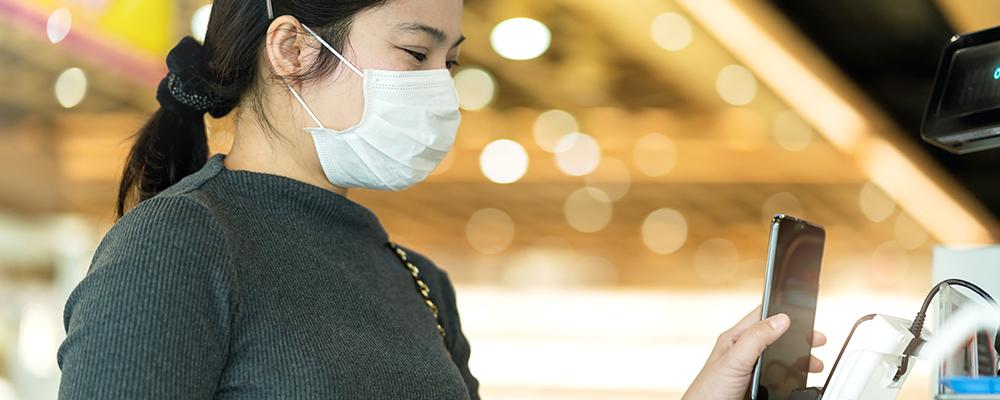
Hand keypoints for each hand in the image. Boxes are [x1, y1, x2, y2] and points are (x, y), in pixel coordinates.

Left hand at [681, 306, 826, 399]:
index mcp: (736, 339)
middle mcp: (745, 353)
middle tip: (818, 340)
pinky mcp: (760, 387)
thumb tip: (781, 319)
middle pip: (778, 338)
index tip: (804, 310)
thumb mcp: (734, 359)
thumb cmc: (709, 390)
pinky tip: (802, 380)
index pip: (762, 316)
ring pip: (782, 360)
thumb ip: (756, 338)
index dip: (782, 311)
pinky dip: (794, 379)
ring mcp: (753, 371)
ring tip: (814, 364)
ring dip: (800, 361)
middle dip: (799, 338)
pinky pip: (781, 379)